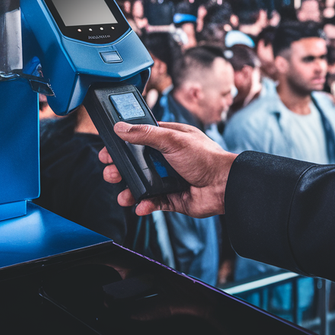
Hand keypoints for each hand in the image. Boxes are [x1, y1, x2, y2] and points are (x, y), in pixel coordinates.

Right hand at [99, 121, 236, 217]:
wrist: (225, 186)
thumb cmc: (206, 158)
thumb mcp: (172, 140)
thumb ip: (145, 134)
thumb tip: (120, 128)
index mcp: (168, 140)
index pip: (139, 138)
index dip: (122, 143)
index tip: (108, 148)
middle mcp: (167, 159)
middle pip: (137, 163)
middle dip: (121, 169)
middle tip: (110, 172)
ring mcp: (170, 179)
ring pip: (142, 185)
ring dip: (130, 190)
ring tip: (122, 195)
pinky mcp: (174, 198)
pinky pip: (155, 202)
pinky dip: (145, 205)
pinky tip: (140, 206)